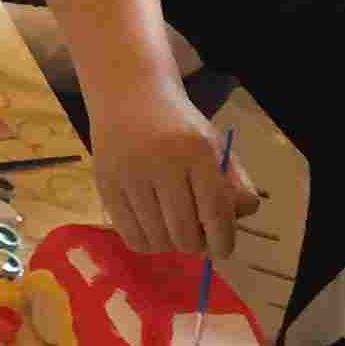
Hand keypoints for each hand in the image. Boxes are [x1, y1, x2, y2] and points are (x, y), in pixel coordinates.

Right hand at [89, 85, 260, 256]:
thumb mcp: (215, 146)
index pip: (215, 213)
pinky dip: (147, 242)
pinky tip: (152, 228)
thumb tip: (238, 221)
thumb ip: (235, 184)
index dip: (223, 241)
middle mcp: (162, 161)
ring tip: (172, 229)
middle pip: (185, 234)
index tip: (222, 248)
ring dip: (170, 244)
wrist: (130, 97)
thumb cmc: (179, 127)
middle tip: (195, 235)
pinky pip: (131, 236)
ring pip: (158, 239)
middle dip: (195, 244)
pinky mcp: (106, 184)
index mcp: (197, 151)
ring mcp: (130, 174)